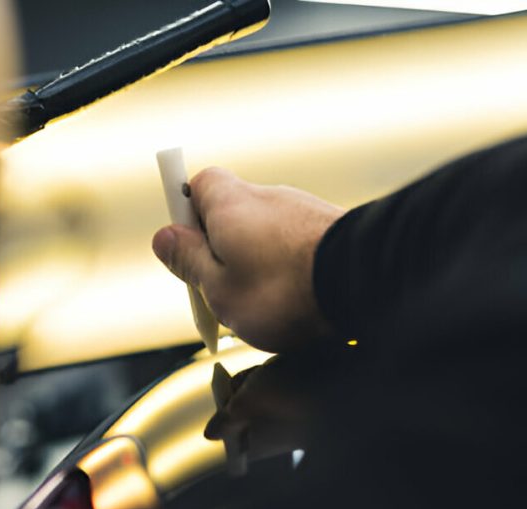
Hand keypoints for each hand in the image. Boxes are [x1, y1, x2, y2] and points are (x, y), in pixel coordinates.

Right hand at [152, 168, 344, 351]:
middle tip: (219, 290)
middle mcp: (266, 195)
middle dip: (219, 250)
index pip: (193, 186)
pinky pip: (293, 246)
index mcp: (229, 202)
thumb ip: (188, 261)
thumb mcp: (217, 287)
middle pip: (228, 214)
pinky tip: (294, 300)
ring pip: (262, 234)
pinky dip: (286, 268)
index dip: (182, 218)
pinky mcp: (329, 228)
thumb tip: (164, 238)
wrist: (363, 285)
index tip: (179, 248)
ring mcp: (301, 210)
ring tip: (262, 304)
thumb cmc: (284, 291)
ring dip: (255, 263)